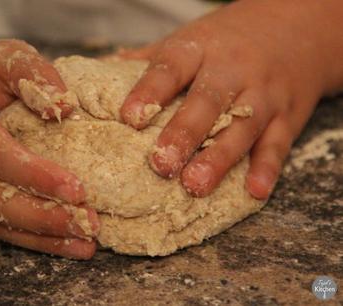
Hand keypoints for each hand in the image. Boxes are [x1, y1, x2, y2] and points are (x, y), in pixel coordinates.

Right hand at [0, 39, 98, 258]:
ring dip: (39, 236)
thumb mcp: (8, 57)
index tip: (78, 190)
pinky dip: (27, 238)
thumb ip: (35, 73)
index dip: (34, 174)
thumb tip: (64, 108)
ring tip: (84, 242)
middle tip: (87, 224)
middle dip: (41, 216)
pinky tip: (62, 243)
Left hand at [120, 0, 341, 198]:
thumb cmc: (228, 39)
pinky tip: (253, 191)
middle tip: (160, 164)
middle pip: (207, 101)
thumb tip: (100, 70)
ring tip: (195, 185)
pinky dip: (267, 168)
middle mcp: (232, 69)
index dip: (150, 92)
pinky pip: (278, 144)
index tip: (129, 118)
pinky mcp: (287, 116)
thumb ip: (150, 59)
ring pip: (242, 126)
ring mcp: (264, 93)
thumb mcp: (190, 38)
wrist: (296, 28)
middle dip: (183, 133)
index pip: (170, 68)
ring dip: (219, 158)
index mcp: (200, 48)